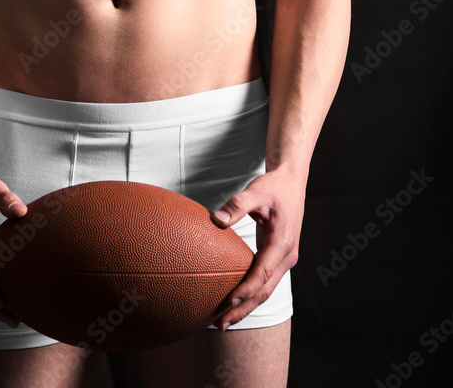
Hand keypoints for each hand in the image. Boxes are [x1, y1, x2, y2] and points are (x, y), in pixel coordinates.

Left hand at [211, 167, 304, 327]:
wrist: (291, 183)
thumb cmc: (273, 186)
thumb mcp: (256, 191)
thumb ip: (237, 205)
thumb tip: (216, 220)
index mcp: (283, 242)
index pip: (263, 272)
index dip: (247, 288)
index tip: (229, 301)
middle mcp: (287, 256)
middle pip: (265, 290)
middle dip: (243, 308)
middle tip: (220, 324)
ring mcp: (284, 259)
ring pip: (266, 290)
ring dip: (246, 306)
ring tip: (223, 320)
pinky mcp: (279, 258)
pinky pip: (264, 280)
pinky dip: (250, 293)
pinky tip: (234, 299)